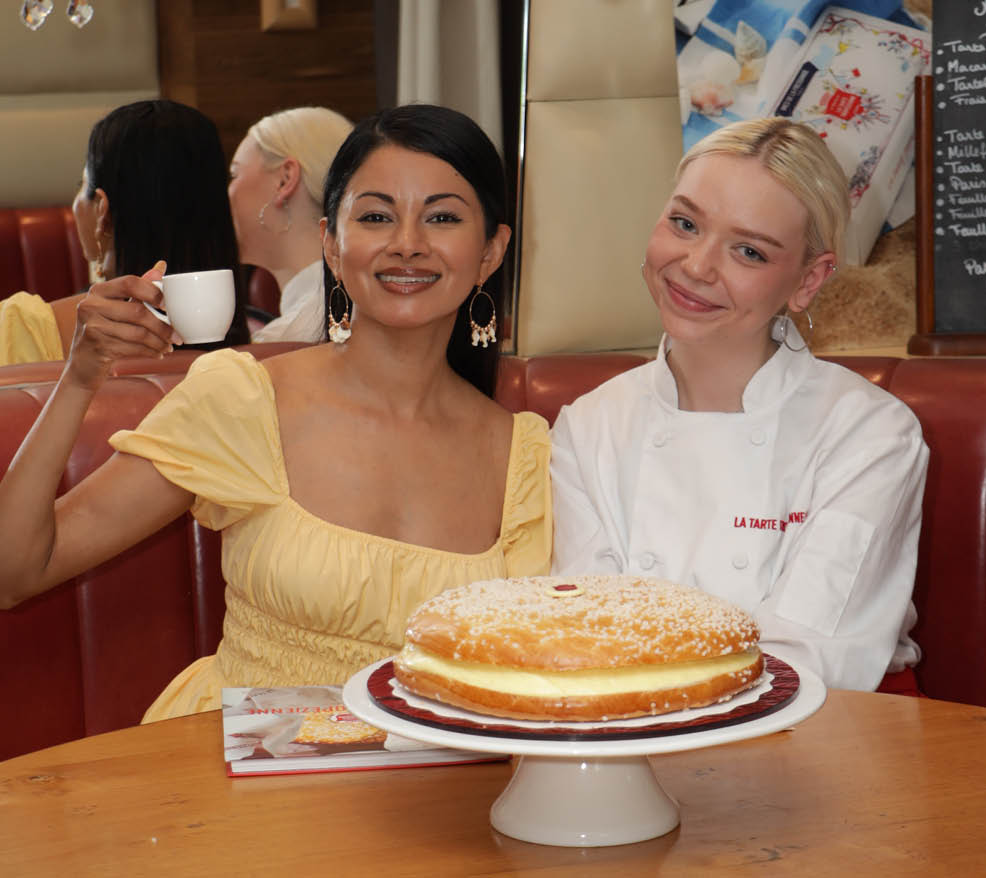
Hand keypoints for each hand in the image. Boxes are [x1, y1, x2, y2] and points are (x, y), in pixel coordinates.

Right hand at [65, 260, 183, 389]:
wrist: (84, 362)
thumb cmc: (105, 330)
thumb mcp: (118, 306)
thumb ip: (139, 288)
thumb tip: (161, 266)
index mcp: (99, 291)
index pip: (130, 283)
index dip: (154, 292)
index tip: (169, 306)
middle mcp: (91, 305)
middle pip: (138, 312)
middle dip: (163, 326)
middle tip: (178, 336)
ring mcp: (92, 326)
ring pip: (138, 333)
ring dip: (159, 342)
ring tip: (169, 346)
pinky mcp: (97, 346)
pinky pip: (133, 348)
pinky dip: (150, 352)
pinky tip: (158, 353)